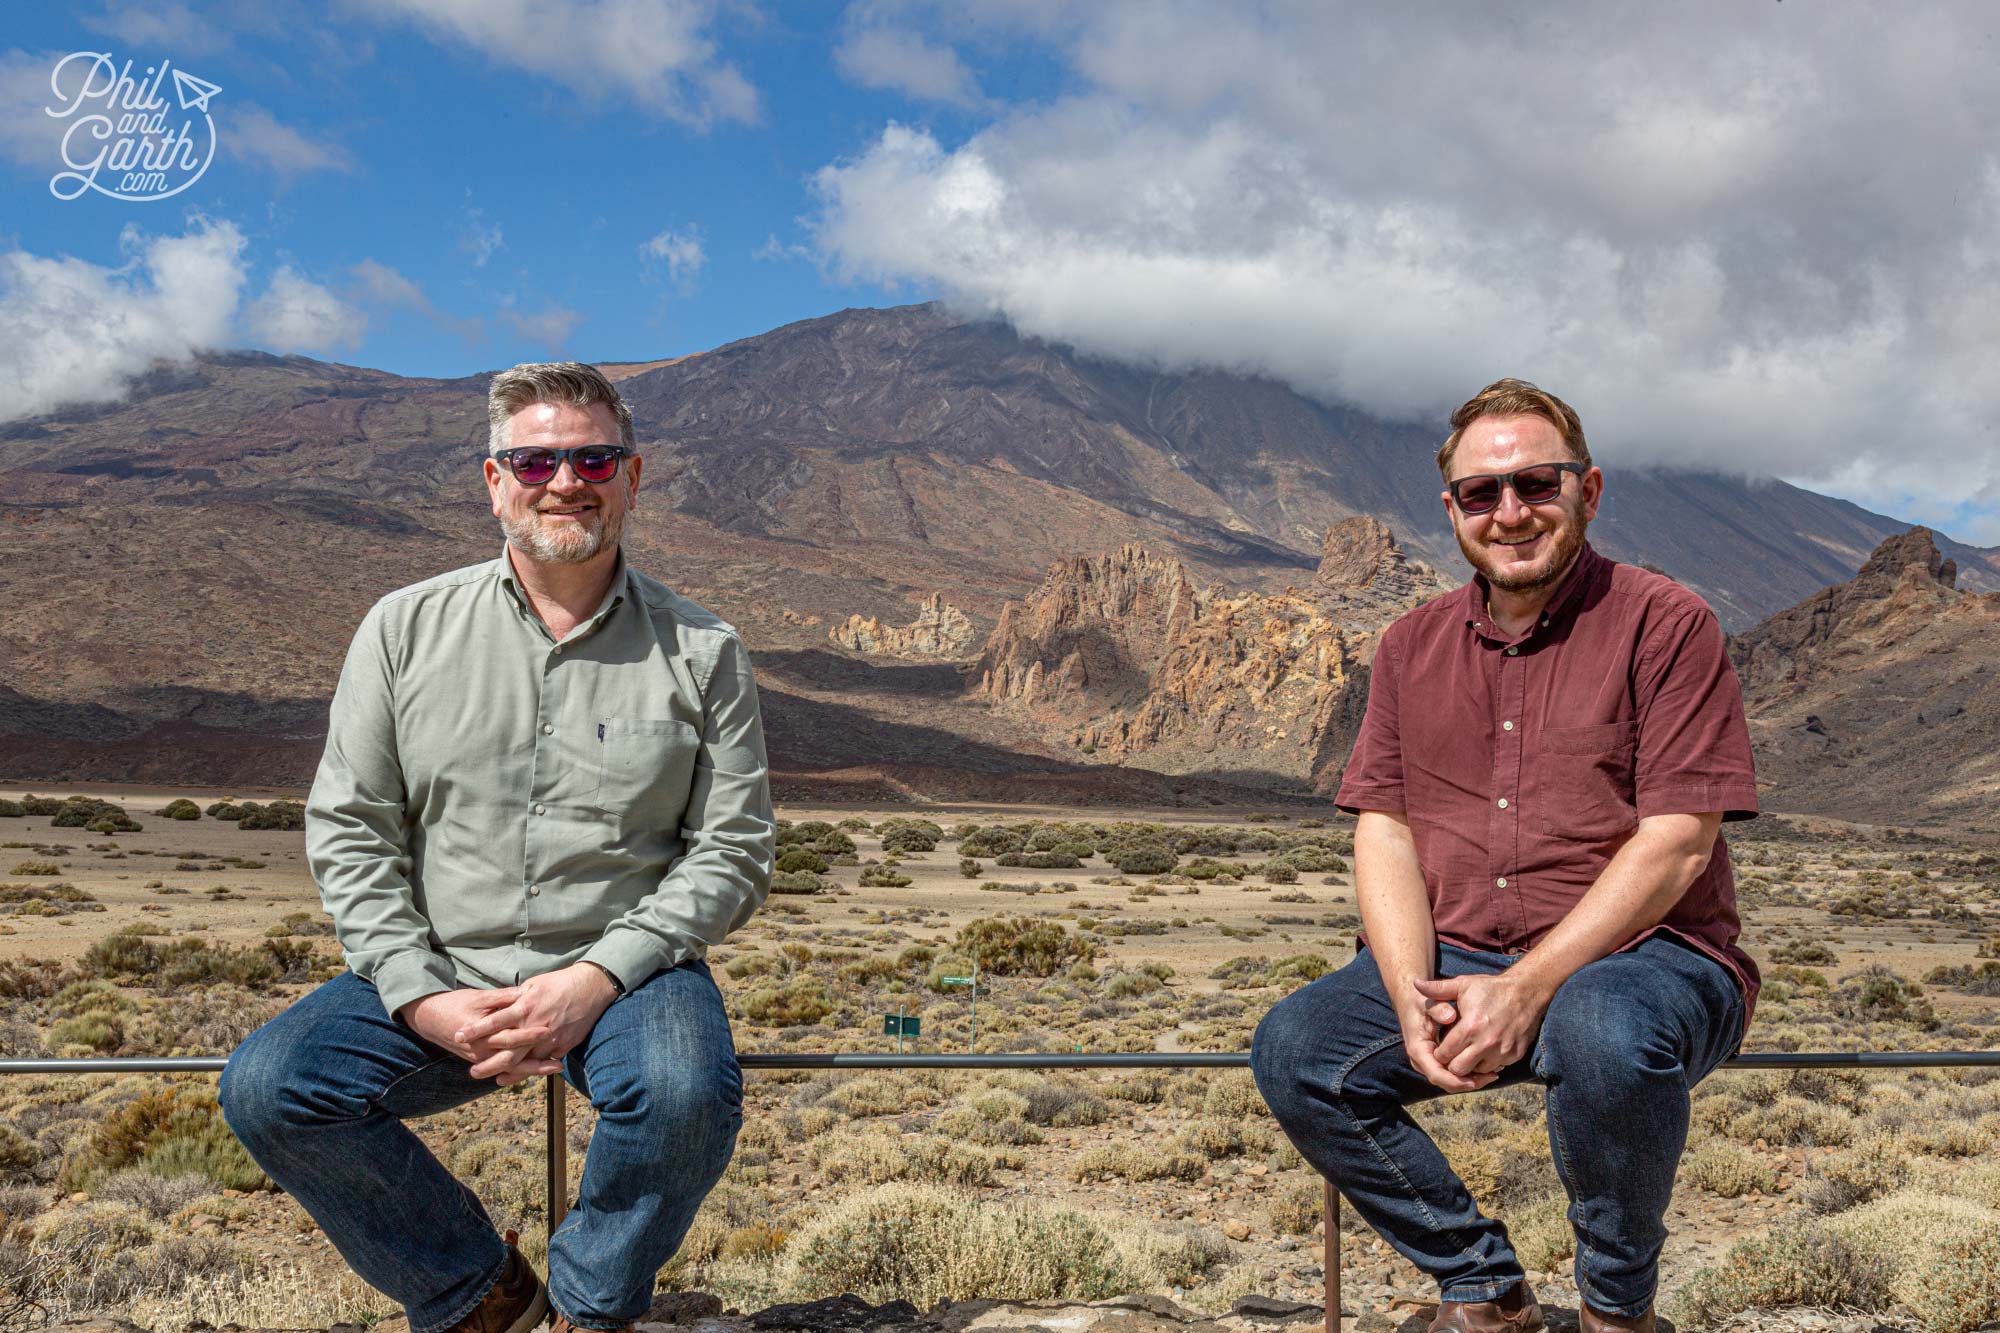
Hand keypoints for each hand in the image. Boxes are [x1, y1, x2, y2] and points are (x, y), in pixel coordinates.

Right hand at [400, 987, 566, 1084]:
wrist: (429, 1019)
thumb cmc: (455, 1004)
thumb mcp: (478, 997)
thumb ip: (502, 997)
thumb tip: (525, 992)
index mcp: (482, 1033)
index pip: (510, 1037)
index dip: (529, 1035)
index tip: (548, 1031)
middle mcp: (481, 1051)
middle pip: (513, 1059)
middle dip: (537, 1062)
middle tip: (559, 1063)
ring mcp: (480, 1058)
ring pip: (510, 1067)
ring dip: (532, 1069)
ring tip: (555, 1068)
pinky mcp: (480, 1059)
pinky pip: (503, 1067)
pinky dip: (521, 1069)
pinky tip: (539, 1068)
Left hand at [452, 964, 618, 1082]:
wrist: (590, 987)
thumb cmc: (560, 983)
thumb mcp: (533, 985)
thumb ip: (514, 998)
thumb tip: (496, 1004)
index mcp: (524, 1007)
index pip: (493, 1021)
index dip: (474, 1030)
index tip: (458, 1036)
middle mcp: (534, 1025)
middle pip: (506, 1051)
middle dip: (488, 1064)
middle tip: (473, 1072)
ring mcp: (549, 1038)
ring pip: (525, 1062)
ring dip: (508, 1072)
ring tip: (494, 1079)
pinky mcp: (563, 1045)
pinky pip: (544, 1061)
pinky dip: (531, 1070)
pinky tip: (523, 1075)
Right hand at [1396, 981, 1491, 1092]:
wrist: (1410, 1001)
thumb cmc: (1419, 1001)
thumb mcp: (1427, 1002)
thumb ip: (1438, 1008)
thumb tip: (1450, 1017)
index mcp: (1418, 1050)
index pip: (1436, 1074)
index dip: (1456, 1081)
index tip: (1475, 1080)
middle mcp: (1422, 1061)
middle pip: (1445, 1082)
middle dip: (1468, 1083)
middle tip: (1492, 1077)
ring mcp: (1429, 1062)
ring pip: (1450, 1081)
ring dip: (1471, 1080)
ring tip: (1493, 1074)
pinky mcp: (1437, 1060)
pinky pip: (1452, 1073)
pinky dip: (1468, 1074)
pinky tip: (1487, 1068)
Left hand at [1413, 973, 1549, 1080]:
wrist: (1526, 992)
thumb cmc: (1491, 988)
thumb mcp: (1463, 984)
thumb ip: (1437, 989)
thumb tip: (1415, 984)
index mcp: (1469, 1028)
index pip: (1444, 1055)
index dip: (1439, 1053)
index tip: (1440, 1047)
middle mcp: (1486, 1043)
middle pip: (1459, 1070)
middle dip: (1452, 1064)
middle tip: (1452, 1054)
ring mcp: (1502, 1051)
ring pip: (1477, 1072)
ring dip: (1470, 1065)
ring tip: (1468, 1051)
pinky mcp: (1514, 1056)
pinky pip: (1495, 1068)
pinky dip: (1487, 1063)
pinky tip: (1484, 1050)